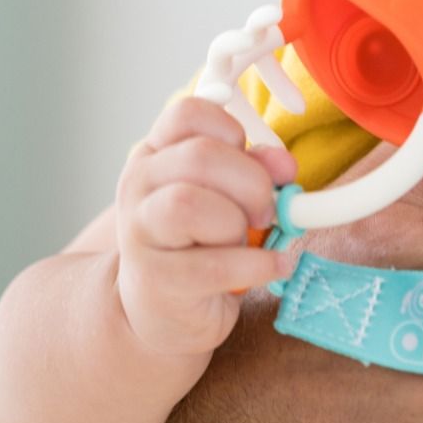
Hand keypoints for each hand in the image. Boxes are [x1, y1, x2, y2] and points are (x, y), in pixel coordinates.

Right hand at [115, 98, 296, 355]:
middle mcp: (138, 185)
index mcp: (156, 153)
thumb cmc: (200, 240)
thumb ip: (256, 169)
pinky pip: (214, 264)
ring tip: (249, 238)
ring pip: (188, 204)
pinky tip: (275, 265)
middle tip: (266, 209)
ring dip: (237, 222)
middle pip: (199, 157)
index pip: (187, 113)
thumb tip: (284, 164)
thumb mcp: (228, 194)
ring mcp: (139, 232)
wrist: (159, 308)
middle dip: (251, 182)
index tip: (249, 159)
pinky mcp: (155, 280)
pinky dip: (259, 264)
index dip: (231, 130)